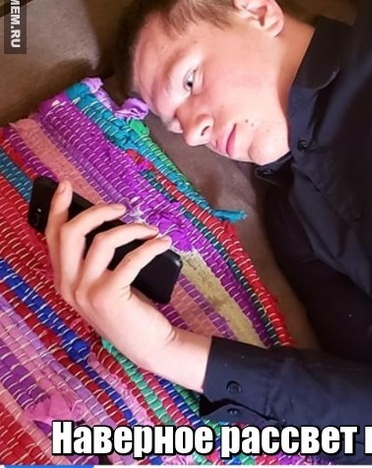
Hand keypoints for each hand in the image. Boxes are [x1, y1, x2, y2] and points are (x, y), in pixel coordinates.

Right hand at [46, 180, 210, 389]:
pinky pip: (130, 258)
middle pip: (70, 232)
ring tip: (151, 230)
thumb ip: (94, 258)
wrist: (146, 344)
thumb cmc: (127, 306)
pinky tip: (162, 243)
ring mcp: (86, 292)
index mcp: (63, 279)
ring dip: (132, 229)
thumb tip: (104, 219)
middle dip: (97, 212)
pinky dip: (150, 246)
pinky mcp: (108, 296)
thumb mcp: (102, 281)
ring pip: (102, 240)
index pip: (52, 237)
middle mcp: (68, 286)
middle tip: (121, 208)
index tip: (65, 185)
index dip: (57, 208)